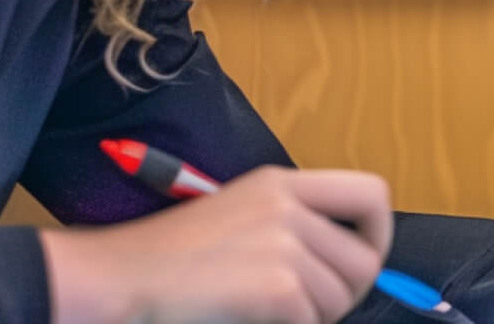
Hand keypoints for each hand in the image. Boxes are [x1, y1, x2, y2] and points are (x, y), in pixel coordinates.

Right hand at [42, 166, 392, 323]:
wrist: (115, 280)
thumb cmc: (168, 261)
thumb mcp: (238, 217)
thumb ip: (291, 226)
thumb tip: (351, 262)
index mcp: (281, 184)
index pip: (372, 193)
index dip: (378, 235)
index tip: (360, 262)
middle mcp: (288, 205)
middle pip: (366, 260)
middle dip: (345, 294)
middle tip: (310, 308)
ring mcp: (283, 242)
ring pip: (341, 298)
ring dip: (314, 317)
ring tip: (268, 312)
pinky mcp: (276, 285)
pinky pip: (312, 320)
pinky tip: (251, 319)